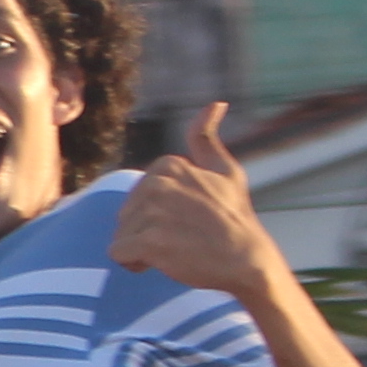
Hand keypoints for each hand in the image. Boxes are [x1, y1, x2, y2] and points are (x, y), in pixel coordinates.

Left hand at [111, 102, 286, 302]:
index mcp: (169, 166)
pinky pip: (118, 253)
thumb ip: (207, 138)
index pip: (138, 196)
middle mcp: (158, 184)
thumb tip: (215, 104)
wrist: (247, 260)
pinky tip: (160, 262)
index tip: (187, 218)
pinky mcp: (149, 241)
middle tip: (182, 236)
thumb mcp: (226, 171)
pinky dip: (134, 263)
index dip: (156, 213)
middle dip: (146, 230)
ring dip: (141, 248)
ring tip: (175, 249)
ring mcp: (154, 212)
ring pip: (121, 234)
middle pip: (126, 215)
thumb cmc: (234, 217)